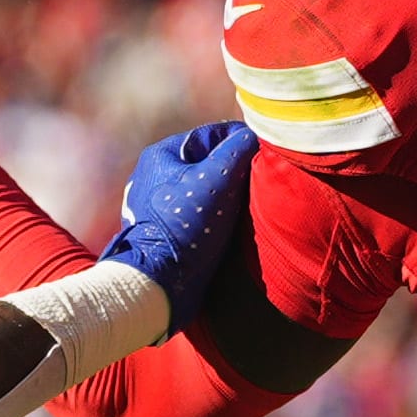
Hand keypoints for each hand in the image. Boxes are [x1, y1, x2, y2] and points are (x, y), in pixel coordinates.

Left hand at [100, 122, 257, 339]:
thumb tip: (253, 135)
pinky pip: (196, 213)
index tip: (263, 155)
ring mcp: (156, 205)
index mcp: (162, 155)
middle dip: (233, 172)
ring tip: (245, 207)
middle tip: (256, 183)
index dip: (240, 143)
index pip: (211, 136)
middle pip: (207, 163)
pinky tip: (227, 228)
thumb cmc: (187, 226)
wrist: (159, 281)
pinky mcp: (163, 231)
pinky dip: (213, 216)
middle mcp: (153, 176)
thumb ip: (237, 150)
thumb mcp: (218, 179)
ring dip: (225, 196)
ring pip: (202, 189)